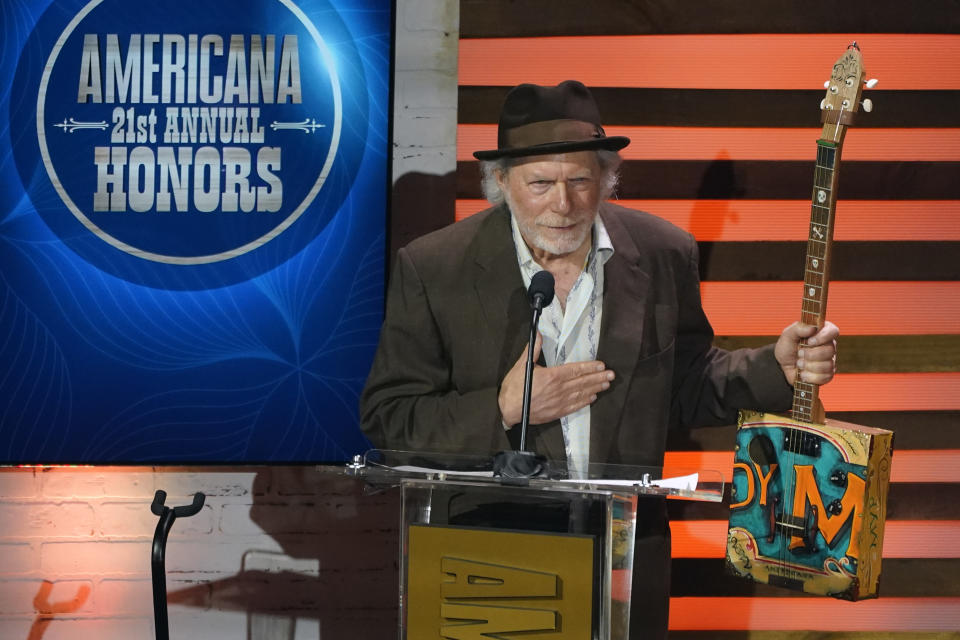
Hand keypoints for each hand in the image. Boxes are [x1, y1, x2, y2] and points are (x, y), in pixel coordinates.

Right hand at [498, 333, 614, 426]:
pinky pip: (574, 406)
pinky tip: (592, 398)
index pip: (575, 370)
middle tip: (611, 375)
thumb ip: (533, 349)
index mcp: (551, 376)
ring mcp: (559, 402)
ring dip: (595, 388)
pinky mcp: (557, 412)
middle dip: (598, 377)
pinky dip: (584, 402)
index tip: (601, 365)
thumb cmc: (515, 388)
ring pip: (581, 394)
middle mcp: (558, 389)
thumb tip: (537, 334)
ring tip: (606, 384)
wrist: (508, 409)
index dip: (589, 367)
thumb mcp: (523, 365)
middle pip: (582, 382)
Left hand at [775, 321, 838, 385]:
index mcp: (821, 332)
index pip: (833, 331)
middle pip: (830, 350)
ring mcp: (829, 361)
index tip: (809, 341)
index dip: (822, 337)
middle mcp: (828, 346)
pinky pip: (826, 377)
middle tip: (799, 354)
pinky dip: (811, 376)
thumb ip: (798, 328)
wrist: (782, 366)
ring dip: (809, 366)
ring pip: (828, 364)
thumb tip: (813, 328)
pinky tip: (803, 373)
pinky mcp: (827, 374)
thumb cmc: (787, 347)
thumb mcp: (787, 335)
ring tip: (799, 364)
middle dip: (811, 354)